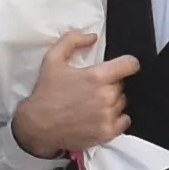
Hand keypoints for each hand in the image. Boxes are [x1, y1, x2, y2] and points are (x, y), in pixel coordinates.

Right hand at [9, 26, 128, 161]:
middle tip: (93, 88)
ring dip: (112, 101)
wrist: (37, 126)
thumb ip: (72, 41)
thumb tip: (92, 36)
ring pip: (122, 102)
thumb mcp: (52, 59)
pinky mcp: (107, 132)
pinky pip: (124, 121)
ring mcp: (108, 116)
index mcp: (97, 76)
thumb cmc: (46, 92)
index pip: (130, 65)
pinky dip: (116, 118)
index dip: (126, 64)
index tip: (120, 67)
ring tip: (93, 103)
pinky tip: (101, 116)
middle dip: (110, 84)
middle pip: (122, 84)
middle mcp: (106, 96)